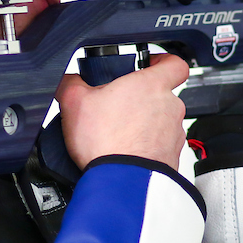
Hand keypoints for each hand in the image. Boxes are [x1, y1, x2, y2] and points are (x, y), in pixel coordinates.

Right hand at [55, 54, 188, 169]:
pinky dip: (146, 147)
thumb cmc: (106, 142)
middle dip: (141, 99)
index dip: (163, 61)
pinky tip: (126, 152)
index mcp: (151, 85)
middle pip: (162, 94)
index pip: (174, 62)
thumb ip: (71, 83)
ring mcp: (174, 133)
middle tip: (118, 106)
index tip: (149, 64)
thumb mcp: (74, 103)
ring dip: (144, 125)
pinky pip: (161, 146)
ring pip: (162, 121)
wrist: (122, 182)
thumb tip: (68, 80)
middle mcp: (170, 107)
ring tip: (118, 134)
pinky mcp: (172, 156)